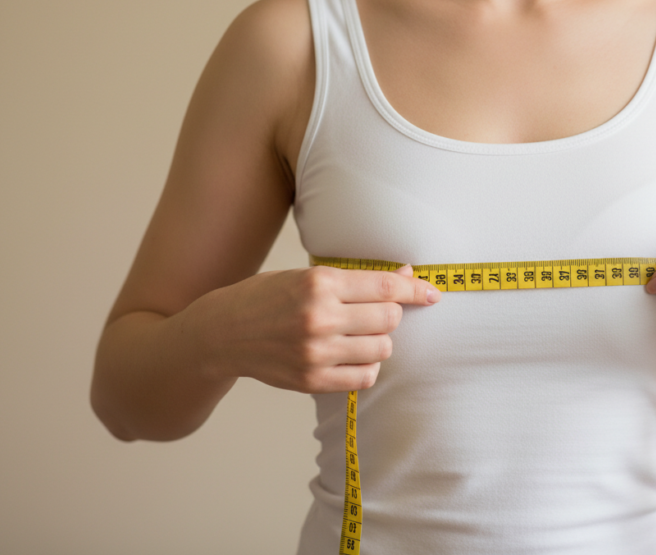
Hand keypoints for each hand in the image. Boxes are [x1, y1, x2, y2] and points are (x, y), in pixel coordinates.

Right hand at [190, 264, 440, 392]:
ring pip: (382, 348)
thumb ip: (357, 280)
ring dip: (378, 341)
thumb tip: (407, 276)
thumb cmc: (269, 298)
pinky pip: (365, 377)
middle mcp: (319, 317)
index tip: (431, 293)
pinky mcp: (312, 380)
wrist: (224, 332)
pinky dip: (367, 367)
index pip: (384, 286)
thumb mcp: (308, 277)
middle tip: (374, 314)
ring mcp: (315, 352)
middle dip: (390, 315)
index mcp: (319, 283)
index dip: (414, 290)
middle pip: (389, 319)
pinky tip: (352, 356)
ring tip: (356, 335)